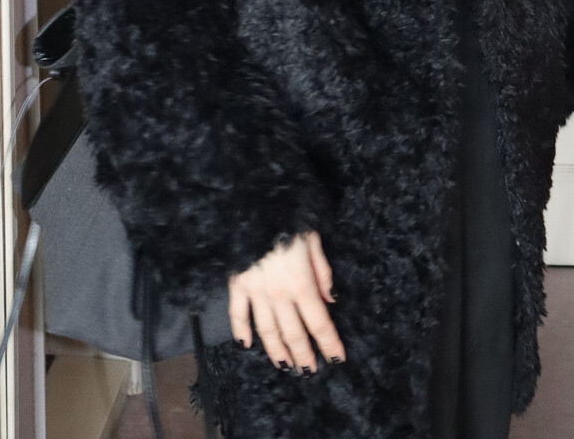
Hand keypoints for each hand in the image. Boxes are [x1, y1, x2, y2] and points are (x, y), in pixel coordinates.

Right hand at [228, 230, 345, 373]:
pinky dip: (240, 331)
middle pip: (294, 333)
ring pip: (267, 330)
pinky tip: (246, 345)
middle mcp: (279, 293)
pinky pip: (237, 313)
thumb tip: (330, 299)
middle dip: (304, 354)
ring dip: (277, 351)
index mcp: (301, 282)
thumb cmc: (288, 218)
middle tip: (310, 371)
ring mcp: (255, 291)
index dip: (329, 343)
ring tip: (284, 366)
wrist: (254, 203)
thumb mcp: (313, 239)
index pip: (319, 322)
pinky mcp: (236, 283)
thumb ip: (322, 272)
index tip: (337, 358)